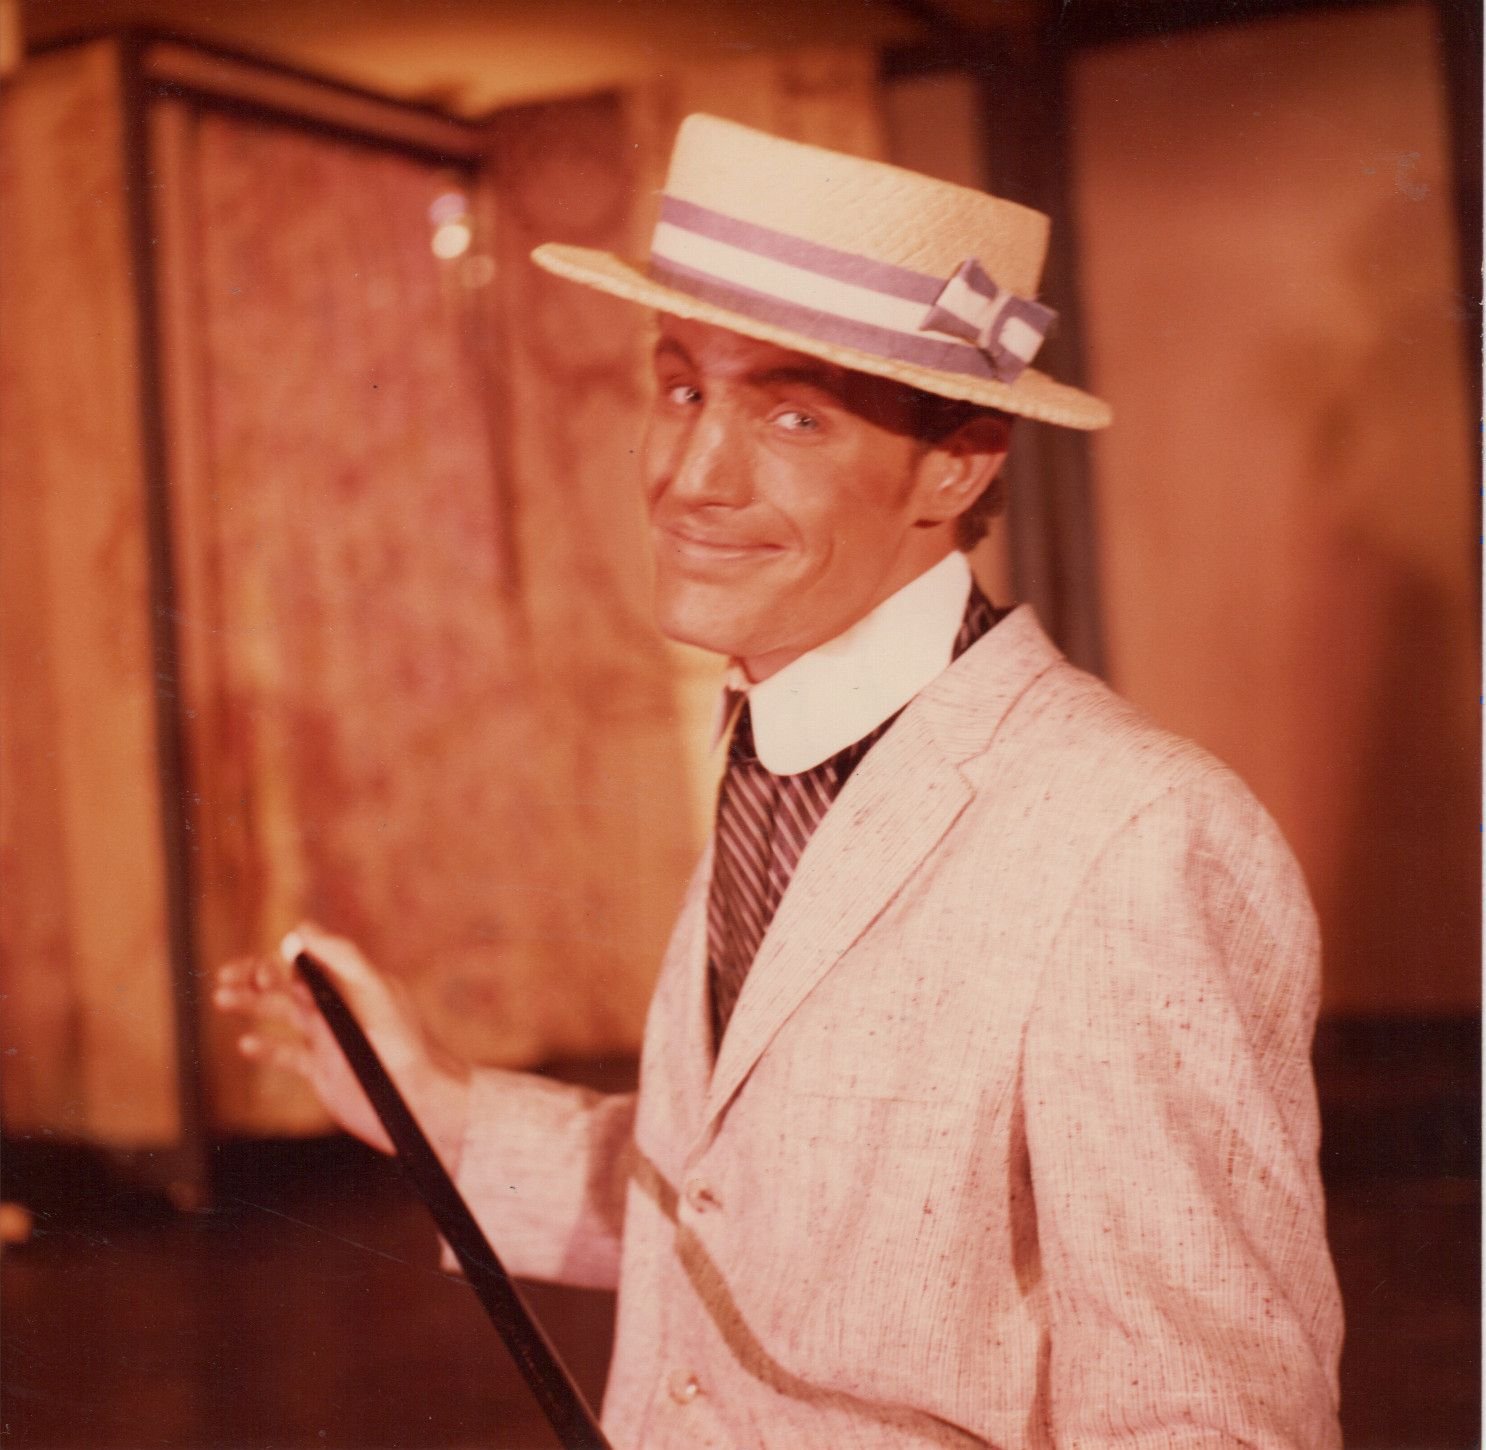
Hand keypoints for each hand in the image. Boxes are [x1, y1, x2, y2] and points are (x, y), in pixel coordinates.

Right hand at [213, 923, 469, 1164]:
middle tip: (224, 984)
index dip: (275, 961)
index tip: (251, 971)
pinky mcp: (323, 1070)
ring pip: (282, 1015)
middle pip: (287, 985)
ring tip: (222, 1000)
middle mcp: (337, 1008)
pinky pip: (288, 1054)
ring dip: (251, 1006)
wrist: (414, 1101)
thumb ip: (340, 958)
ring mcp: (328, 1039)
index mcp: (349, 984)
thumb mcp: (371, 991)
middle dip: (253, 981)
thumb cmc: (399, 1044)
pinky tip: (246, 1044)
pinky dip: (266, 1047)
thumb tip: (301, 929)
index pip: (304, 961)